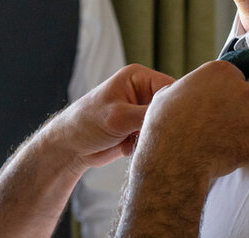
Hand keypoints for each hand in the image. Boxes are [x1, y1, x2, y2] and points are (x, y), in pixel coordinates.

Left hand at [42, 64, 174, 173]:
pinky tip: (130, 149)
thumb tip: (176, 117)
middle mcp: (143, 92)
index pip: (172, 87)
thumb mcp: (119, 117)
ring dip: (154, 137)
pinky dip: (147, 146)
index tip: (179, 123)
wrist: (69, 147)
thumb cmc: (86, 123)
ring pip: (163, 126)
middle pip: (170, 108)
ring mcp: (141, 113)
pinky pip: (155, 139)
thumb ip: (148, 115)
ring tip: (135, 142)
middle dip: (165, 124)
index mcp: (139, 77)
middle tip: (154, 135)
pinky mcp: (139, 131)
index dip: (179, 105)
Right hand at [136, 60, 248, 178]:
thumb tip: (188, 93)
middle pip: (240, 96)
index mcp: (219, 72)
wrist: (173, 160)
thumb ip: (186, 89)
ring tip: (209, 139)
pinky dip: (236, 147)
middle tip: (208, 122)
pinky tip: (216, 151)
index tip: (210, 102)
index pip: (229, 76)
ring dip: (233, 128)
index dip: (219, 92)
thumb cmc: (166, 127)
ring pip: (245, 120)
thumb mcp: (167, 95)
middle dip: (228, 108)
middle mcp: (239, 89)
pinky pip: (247, 142)